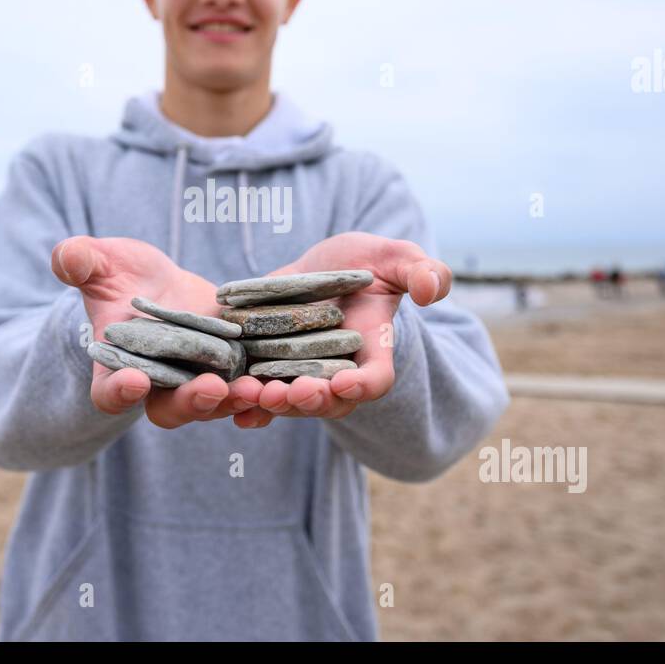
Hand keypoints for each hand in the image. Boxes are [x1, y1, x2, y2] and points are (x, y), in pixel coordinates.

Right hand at [52, 236, 265, 427]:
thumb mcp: (101, 263)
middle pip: (170, 409)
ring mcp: (195, 382)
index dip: (119, 392)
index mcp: (116, 367)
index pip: (110, 392)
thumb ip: (81, 262)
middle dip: (191, 402)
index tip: (133, 380)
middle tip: (210, 389)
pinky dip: (262, 392)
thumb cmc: (120, 275)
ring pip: (214, 404)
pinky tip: (283, 382)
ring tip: (254, 389)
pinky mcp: (230, 371)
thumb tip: (66, 257)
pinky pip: (247, 390)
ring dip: (234, 401)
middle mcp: (157, 386)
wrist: (159, 285)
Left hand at [233, 232, 451, 421]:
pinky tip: (234, 405)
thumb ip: (423, 272)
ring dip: (272, 403)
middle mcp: (338, 372)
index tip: (345, 381)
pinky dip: (247, 405)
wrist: (325, 268)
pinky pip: (260, 395)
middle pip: (328, 401)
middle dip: (309, 400)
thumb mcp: (399, 258)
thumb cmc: (370, 263)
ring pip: (290, 401)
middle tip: (291, 392)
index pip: (375, 379)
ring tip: (256, 394)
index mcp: (374, 352)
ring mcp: (303, 373)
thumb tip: (431, 290)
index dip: (362, 385)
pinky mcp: (270, 366)